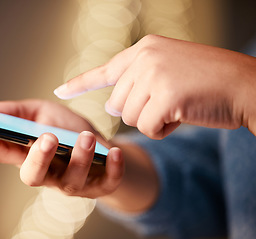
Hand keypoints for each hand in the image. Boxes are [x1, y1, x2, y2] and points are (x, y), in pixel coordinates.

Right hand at [0, 99, 123, 197]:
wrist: (100, 145)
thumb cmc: (67, 128)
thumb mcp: (42, 112)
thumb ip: (18, 112)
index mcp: (29, 154)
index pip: (3, 154)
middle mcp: (48, 173)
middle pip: (33, 176)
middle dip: (39, 159)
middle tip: (47, 137)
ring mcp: (73, 182)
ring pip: (71, 180)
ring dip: (80, 158)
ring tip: (86, 136)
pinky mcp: (99, 186)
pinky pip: (106, 183)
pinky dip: (113, 169)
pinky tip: (114, 152)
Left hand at [54, 35, 255, 138]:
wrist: (246, 85)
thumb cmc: (208, 81)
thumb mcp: (168, 71)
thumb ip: (136, 83)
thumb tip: (110, 104)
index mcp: (145, 49)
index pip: (104, 70)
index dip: (80, 83)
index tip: (60, 92)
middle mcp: (145, 57)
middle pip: (118, 103)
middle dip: (140, 111)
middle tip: (169, 101)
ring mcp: (154, 74)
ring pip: (129, 117)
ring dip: (152, 120)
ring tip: (178, 105)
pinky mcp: (165, 96)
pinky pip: (146, 127)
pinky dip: (163, 130)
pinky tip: (182, 115)